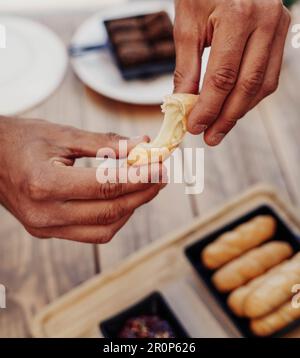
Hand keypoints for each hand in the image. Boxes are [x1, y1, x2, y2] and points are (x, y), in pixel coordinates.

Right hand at [0, 117, 164, 243]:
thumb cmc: (21, 139)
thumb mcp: (62, 135)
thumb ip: (104, 143)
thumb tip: (142, 145)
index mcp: (45, 184)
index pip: (106, 187)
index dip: (139, 177)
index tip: (161, 166)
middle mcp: (44, 214)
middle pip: (109, 211)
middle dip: (142, 193)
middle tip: (161, 176)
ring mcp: (44, 227)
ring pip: (104, 229)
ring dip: (131, 209)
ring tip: (146, 187)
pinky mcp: (46, 231)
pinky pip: (90, 233)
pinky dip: (113, 218)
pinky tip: (123, 200)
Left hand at [174, 0, 290, 144]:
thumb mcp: (187, 25)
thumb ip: (186, 68)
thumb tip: (184, 105)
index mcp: (238, 15)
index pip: (223, 77)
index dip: (208, 107)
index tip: (195, 127)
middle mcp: (265, 21)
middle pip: (247, 85)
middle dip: (227, 117)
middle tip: (210, 137)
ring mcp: (278, 25)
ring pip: (263, 84)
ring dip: (240, 111)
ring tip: (220, 127)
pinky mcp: (282, 31)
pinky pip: (270, 74)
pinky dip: (251, 96)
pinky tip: (234, 107)